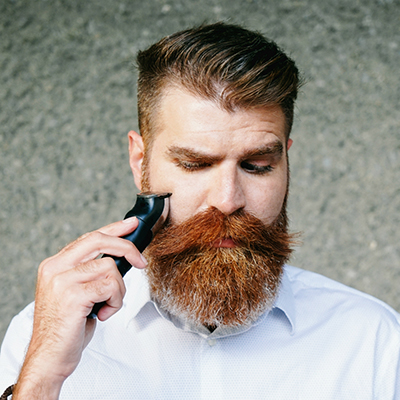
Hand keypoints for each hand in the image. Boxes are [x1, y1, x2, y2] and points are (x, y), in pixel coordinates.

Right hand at [13, 217, 146, 398]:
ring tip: (107, 306)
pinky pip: (111, 286)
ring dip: (118, 290)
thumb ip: (90, 272)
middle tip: (141, 262)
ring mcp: (62, 280)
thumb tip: (121, 257)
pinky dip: (115, 302)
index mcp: (55, 264)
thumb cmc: (67, 327)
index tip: (131, 224)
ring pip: (110, 267)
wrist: (49, 358)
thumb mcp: (76, 292)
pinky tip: (102, 314)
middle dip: (126, 248)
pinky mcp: (73, 295)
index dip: (114, 228)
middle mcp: (55, 268)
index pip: (89, 238)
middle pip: (99, 240)